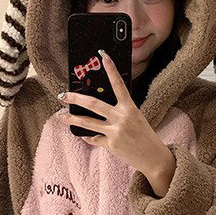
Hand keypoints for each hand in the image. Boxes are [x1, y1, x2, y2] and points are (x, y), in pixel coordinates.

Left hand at [58, 50, 175, 194]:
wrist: (154, 158)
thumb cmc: (145, 137)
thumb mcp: (136, 119)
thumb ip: (119, 113)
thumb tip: (97, 110)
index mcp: (130, 108)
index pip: (119, 84)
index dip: (111, 69)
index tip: (103, 55)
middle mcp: (122, 118)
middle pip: (93, 104)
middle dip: (75, 99)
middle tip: (63, 95)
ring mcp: (115, 132)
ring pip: (87, 123)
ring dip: (72, 119)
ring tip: (61, 117)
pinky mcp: (111, 145)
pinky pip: (94, 138)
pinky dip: (89, 137)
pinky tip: (86, 136)